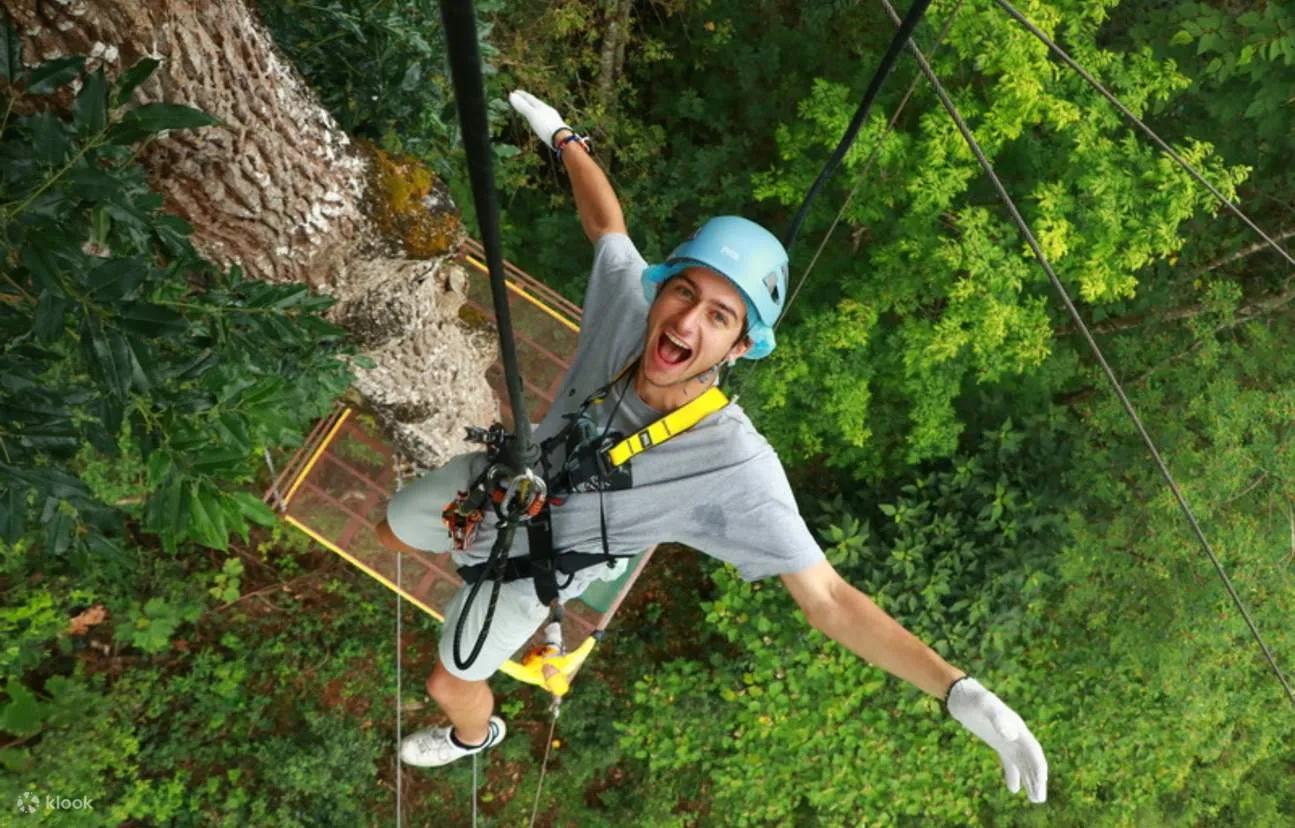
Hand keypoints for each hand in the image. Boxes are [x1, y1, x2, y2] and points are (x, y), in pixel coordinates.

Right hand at [508, 90, 569, 149]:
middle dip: (528, 100)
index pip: (530, 98)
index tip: (515, 91)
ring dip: (534, 108)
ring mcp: (552, 118)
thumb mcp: (532, 115)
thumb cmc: (545, 126)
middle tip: (522, 97)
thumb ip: (522, 106)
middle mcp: (547, 110)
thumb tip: (511, 95)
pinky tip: (541, 121)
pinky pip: (544, 118)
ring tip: (530, 108)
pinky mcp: (554, 126)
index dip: (522, 95)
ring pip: (541, 110)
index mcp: (541, 106)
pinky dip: (539, 117)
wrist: (561, 138)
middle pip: (536, 103)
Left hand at [946, 677, 1047, 802]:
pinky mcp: (997, 742)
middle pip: (1031, 760)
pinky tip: (1014, 789)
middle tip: (1039, 800)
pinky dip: (1013, 775)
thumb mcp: (984, 705)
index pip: (1033, 751)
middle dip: (1037, 780)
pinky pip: (1009, 762)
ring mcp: (1007, 739)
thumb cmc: (973, 698)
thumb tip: (1011, 736)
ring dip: (1030, 780)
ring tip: (1035, 800)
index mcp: (1017, 727)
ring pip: (1022, 763)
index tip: (1041, 784)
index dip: (1038, 767)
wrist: (960, 694)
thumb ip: (997, 718)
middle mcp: (1016, 735)